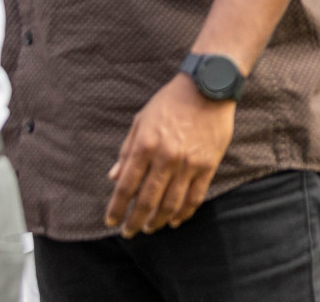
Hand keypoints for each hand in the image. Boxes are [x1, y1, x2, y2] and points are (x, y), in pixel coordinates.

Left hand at [105, 75, 235, 236]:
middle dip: (135, 221)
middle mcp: (166, 157)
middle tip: (130, 232)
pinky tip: (176, 220)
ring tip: (151, 227)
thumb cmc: (170, 102)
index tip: (111, 221)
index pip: (126, 186)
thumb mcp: (142, 120)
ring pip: (171, 204)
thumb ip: (127, 150)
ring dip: (159, 221)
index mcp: (146, 145)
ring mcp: (189, 163)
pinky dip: (184, 213)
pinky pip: (195, 196)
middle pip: (147, 200)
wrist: (208, 87)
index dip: (117, 208)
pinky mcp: (208, 165)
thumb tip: (113, 178)